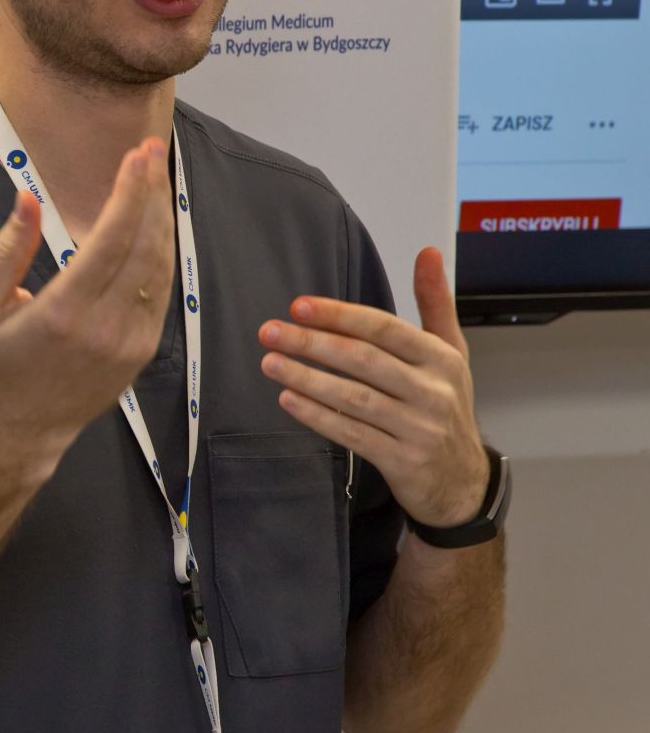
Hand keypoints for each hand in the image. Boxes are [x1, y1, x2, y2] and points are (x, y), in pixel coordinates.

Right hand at [0, 138, 175, 473]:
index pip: (111, 239)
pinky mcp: (142, 350)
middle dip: (152, 193)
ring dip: (162, 218)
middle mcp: (105, 327)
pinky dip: (162, 251)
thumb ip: (8, 250)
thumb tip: (28, 199)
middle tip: (151, 152)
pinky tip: (154, 223)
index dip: (130, 193)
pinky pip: (160, 291)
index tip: (136, 156)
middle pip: (145, 245)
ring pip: (161, 266)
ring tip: (155, 178)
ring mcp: (130, 341)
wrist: (23, 427)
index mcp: (64, 312)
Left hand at [257, 246, 488, 527]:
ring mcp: (418, 428)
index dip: (339, 315)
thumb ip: (435, 302)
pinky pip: (352, 434)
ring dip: (307, 378)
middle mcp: (433, 391)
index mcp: (441, 357)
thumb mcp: (451, 352)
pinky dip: (318, 416)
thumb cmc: (447, 406)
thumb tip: (429, 251)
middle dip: (312, 343)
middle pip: (363, 360)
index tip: (298, 306)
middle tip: (270, 331)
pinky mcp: (402, 461)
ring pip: (354, 398)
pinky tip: (289, 399)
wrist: (462, 481)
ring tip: (270, 363)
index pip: (384, 328)